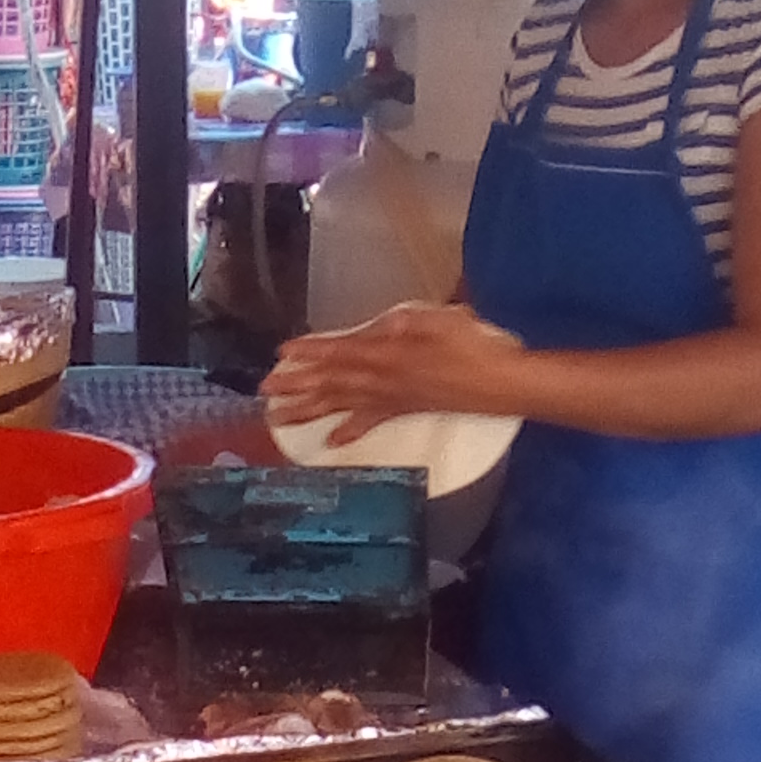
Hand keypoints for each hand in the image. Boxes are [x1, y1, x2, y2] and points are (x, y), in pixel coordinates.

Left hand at [263, 303, 524, 444]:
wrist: (498, 383)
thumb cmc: (473, 345)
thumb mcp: (439, 319)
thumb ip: (405, 323)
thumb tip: (380, 327)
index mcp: (388, 352)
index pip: (339, 351)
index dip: (310, 352)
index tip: (282, 354)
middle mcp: (382, 378)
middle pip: (330, 381)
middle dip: (295, 386)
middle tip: (263, 391)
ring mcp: (390, 397)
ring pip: (340, 403)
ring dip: (307, 411)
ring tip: (277, 418)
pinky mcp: (403, 410)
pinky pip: (369, 423)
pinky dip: (348, 431)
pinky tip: (330, 442)